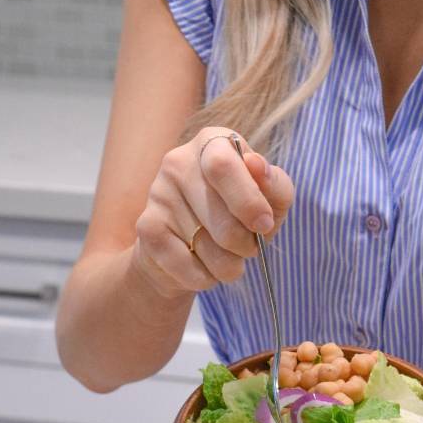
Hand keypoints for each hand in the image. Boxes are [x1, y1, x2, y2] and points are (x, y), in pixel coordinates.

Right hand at [132, 127, 294, 297]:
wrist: (185, 250)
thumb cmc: (236, 218)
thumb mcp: (269, 200)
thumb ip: (275, 186)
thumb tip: (258, 167)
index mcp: (212, 144)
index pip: (224, 166)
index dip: (249, 203)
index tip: (264, 226)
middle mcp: (179, 162)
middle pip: (223, 219)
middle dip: (246, 245)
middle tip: (247, 248)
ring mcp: (158, 194)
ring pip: (208, 249)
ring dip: (228, 266)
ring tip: (225, 258)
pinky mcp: (147, 228)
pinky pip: (190, 268)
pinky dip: (206, 278)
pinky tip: (203, 267)